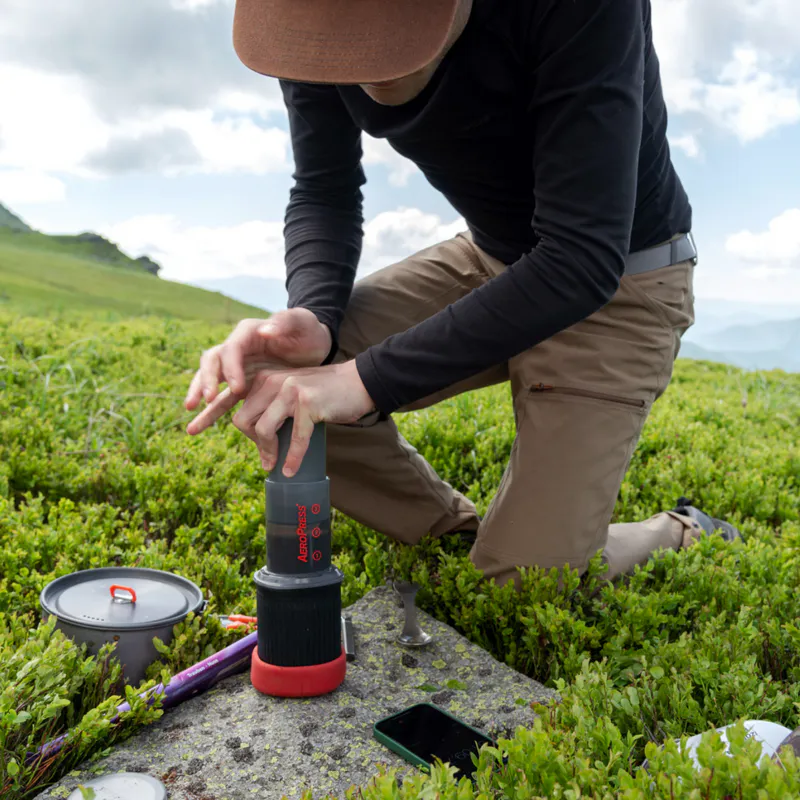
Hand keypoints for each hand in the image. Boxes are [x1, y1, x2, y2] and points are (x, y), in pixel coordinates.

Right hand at [183, 309, 332, 409]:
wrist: (316, 348)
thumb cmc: (309, 332)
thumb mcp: (303, 322)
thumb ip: (286, 321)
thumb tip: (264, 329)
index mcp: (248, 332)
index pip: (231, 349)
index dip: (231, 368)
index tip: (238, 388)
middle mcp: (237, 348)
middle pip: (212, 362)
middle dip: (207, 381)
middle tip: (208, 400)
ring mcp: (237, 367)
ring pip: (210, 380)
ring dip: (199, 397)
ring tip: (192, 419)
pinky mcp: (241, 383)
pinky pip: (222, 397)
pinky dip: (210, 411)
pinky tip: (199, 427)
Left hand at [186, 360, 375, 476]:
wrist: (358, 384)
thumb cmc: (325, 397)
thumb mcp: (291, 398)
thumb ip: (272, 410)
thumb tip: (259, 444)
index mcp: (263, 379)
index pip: (234, 404)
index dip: (217, 420)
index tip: (202, 434)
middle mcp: (272, 381)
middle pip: (243, 421)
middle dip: (253, 444)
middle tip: (267, 458)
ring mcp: (289, 390)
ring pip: (263, 429)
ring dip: (269, 452)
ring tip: (276, 464)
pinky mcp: (307, 403)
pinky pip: (294, 438)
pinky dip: (292, 457)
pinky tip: (290, 470)